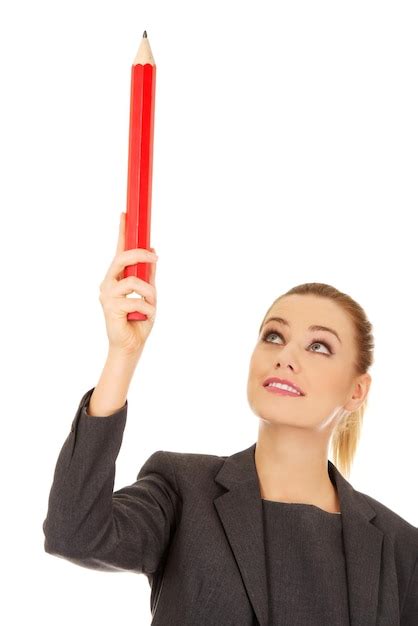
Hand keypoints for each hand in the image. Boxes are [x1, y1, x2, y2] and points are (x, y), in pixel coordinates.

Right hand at [98, 212, 157, 356]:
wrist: (131, 345)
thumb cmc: (138, 319)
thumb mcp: (148, 293)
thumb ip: (148, 274)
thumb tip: (153, 250)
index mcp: (116, 277)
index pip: (118, 250)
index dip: (121, 231)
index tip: (125, 213)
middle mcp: (108, 283)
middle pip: (121, 258)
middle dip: (140, 254)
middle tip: (156, 257)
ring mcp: (107, 295)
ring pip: (133, 282)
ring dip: (149, 293)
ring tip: (150, 305)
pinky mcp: (110, 309)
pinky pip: (137, 301)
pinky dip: (148, 309)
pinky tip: (143, 317)